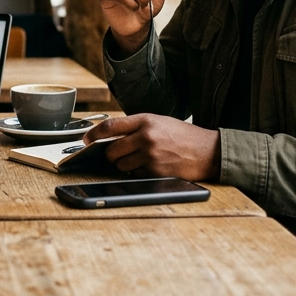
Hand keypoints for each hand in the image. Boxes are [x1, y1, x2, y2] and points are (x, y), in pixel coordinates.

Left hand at [82, 114, 219, 181]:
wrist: (209, 151)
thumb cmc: (184, 136)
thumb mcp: (160, 122)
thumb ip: (137, 126)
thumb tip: (111, 136)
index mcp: (145, 120)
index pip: (110, 126)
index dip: (93, 134)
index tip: (87, 140)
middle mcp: (146, 136)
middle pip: (111, 150)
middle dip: (111, 155)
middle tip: (118, 154)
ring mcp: (150, 155)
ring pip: (121, 165)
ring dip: (124, 165)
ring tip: (140, 160)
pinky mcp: (155, 171)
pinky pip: (135, 175)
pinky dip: (138, 173)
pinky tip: (150, 166)